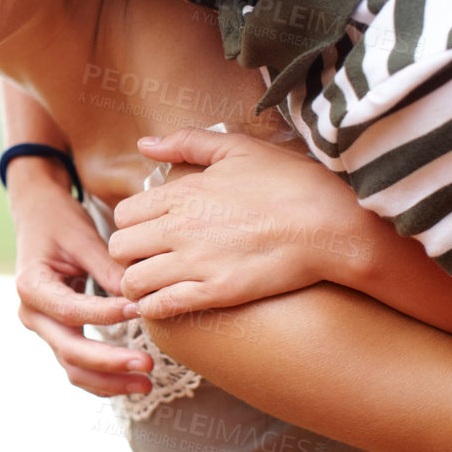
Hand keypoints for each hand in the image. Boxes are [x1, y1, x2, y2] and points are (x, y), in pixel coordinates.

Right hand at [7, 162, 149, 398]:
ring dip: (109, 380)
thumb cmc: (59, 221)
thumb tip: (139, 298)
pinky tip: (130, 382)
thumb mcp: (82, 236)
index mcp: (31, 286)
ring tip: (146, 383)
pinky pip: (77, 364)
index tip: (140, 310)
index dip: (106, 315)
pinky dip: (102, 378)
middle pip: (69, 350)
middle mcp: (32, 313)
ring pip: (72, 367)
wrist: (37, 217)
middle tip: (147, 365)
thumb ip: (108, 268)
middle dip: (110, 363)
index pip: (71, 310)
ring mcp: (43, 328)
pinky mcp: (57, 333)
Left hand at [109, 129, 374, 320]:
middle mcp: (180, 227)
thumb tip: (145, 143)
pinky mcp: (216, 292)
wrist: (333, 226)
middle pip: (119, 247)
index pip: (123, 213)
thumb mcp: (240, 148)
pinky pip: (161, 307)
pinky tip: (166, 304)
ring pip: (133, 281)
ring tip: (155, 284)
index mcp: (183, 192)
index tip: (148, 232)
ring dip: (138, 285)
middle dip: (128, 255)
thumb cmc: (292, 183)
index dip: (132, 225)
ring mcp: (197, 262)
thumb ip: (187, 142)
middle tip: (148, 259)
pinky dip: (155, 308)